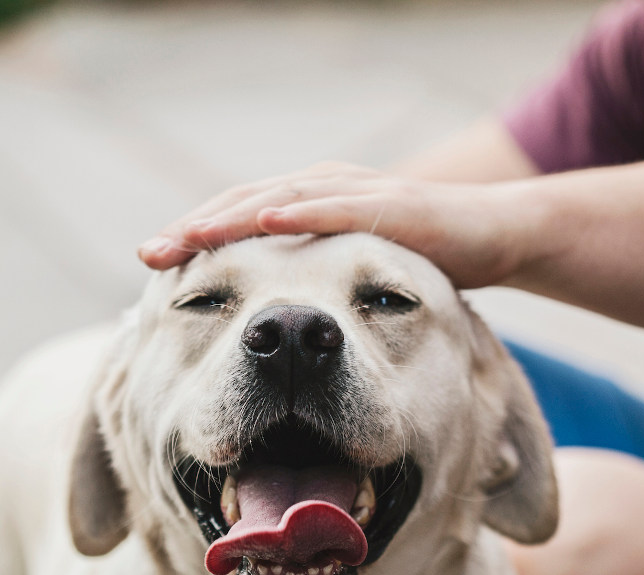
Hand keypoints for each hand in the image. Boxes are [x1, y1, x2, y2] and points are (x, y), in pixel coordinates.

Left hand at [138, 161, 522, 288]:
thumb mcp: (351, 273)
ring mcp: (356, 192)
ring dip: (232, 217)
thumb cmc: (419, 258)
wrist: (493, 235)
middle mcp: (322, 188)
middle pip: (245, 204)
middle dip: (195, 229)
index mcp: (308, 203)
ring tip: (189, 236)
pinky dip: (300, 210)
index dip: (194, 239)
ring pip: (281, 198)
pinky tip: (265, 219)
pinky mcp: (392, 205)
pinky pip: (338, 206)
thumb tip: (264, 317)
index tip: (150, 265)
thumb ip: (311, 280)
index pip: (238, 218)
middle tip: (150, 255)